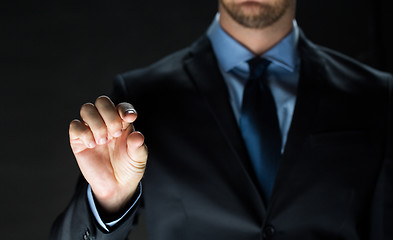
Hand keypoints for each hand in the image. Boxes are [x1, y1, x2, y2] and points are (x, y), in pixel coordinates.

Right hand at [69, 96, 147, 213]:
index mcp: (123, 123)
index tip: (129, 118)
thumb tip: (138, 136)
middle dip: (109, 115)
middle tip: (115, 134)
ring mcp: (92, 129)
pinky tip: (92, 145)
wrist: (116, 186)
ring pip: (87, 109)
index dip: (125, 108)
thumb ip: (138, 147)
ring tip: (103, 141)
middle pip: (102, 101)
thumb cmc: (129, 168)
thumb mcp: (138, 158)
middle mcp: (106, 122)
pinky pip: (75, 126)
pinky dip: (84, 133)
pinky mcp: (78, 140)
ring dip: (96, 123)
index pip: (122, 106)